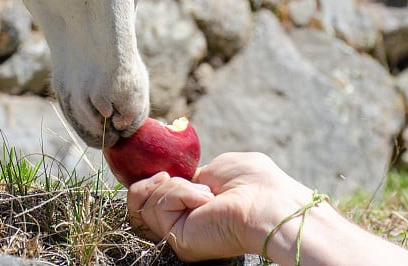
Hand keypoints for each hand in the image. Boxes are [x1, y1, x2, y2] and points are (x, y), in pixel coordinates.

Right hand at [127, 152, 313, 262]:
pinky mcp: (177, 240)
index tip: (161, 168)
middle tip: (168, 175)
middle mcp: (183, 222)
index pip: (156, 196)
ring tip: (202, 191)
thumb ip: (194, 174)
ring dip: (171, 187)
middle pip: (140, 203)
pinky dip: (178, 193)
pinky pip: (157, 207)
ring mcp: (178, 233)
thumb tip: (178, 176)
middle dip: (148, 183)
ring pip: (143, 203)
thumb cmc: (254, 182)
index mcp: (194, 206)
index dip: (151, 180)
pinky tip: (204, 198)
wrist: (267, 204)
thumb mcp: (218, 167)